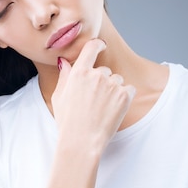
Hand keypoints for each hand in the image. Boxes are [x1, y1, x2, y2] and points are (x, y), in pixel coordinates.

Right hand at [52, 39, 134, 155]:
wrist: (81, 142)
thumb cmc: (67, 122)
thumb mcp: (59, 97)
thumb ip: (65, 77)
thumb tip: (65, 62)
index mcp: (79, 72)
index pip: (91, 48)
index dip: (98, 45)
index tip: (101, 46)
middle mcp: (96, 75)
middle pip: (105, 70)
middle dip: (102, 81)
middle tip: (94, 100)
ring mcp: (112, 85)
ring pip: (117, 80)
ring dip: (113, 89)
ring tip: (103, 108)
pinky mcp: (124, 96)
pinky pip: (129, 89)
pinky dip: (124, 97)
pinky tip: (114, 109)